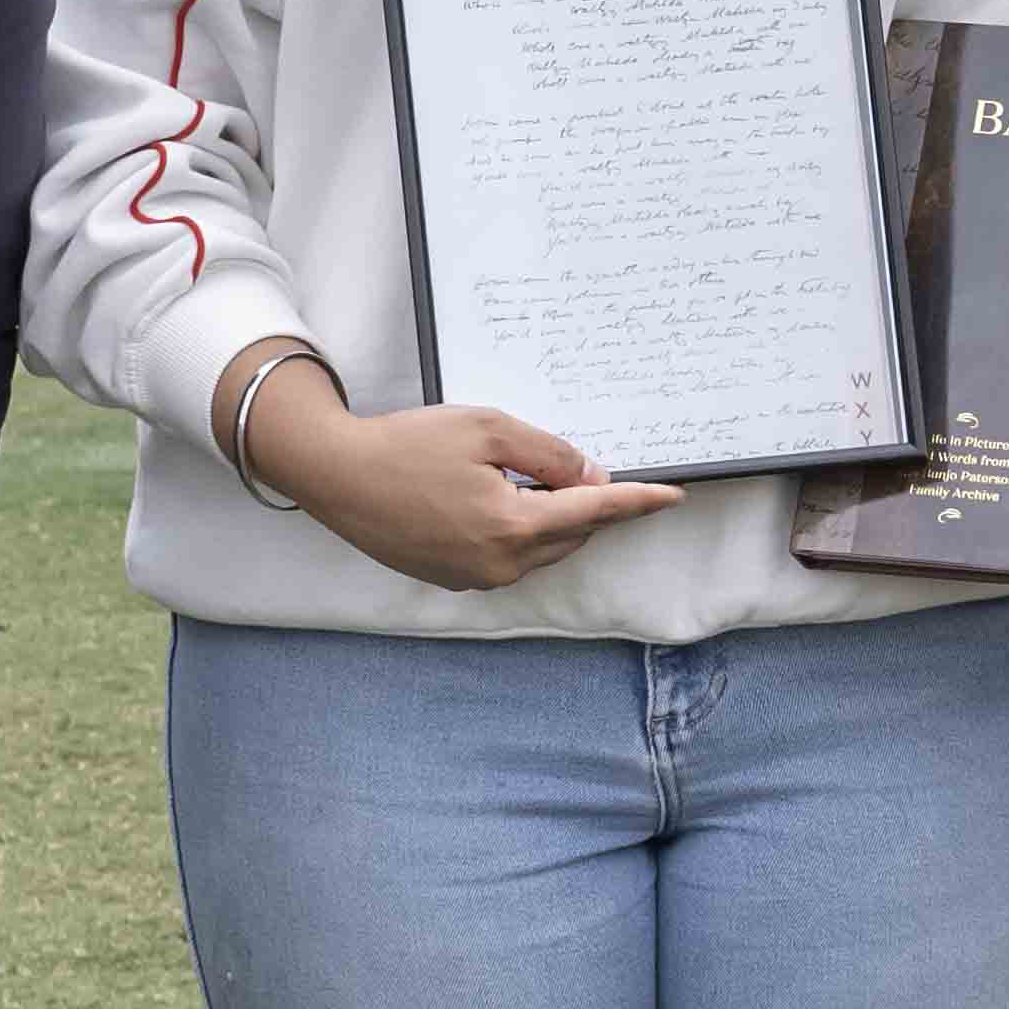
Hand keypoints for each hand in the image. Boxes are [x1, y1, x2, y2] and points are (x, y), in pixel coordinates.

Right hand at [246, 356, 679, 591]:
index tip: (671, 497)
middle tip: (575, 467)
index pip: (593, 514)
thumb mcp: (488, 428)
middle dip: (584, 504)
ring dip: (549, 519)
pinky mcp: (452, 579)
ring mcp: (474, 578)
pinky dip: (517, 531)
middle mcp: (498, 565)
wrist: (337, 474)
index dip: (636, 503)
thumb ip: (548, 454)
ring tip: (523, 478)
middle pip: (570, 536)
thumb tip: (588, 478)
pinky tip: (493, 498)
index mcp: (512, 527)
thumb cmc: (407, 444)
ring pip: (539, 549)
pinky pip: (507, 558)